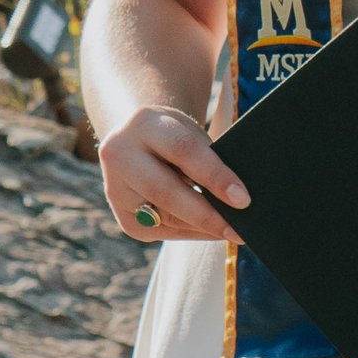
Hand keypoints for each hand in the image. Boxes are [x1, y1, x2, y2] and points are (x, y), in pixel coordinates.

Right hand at [99, 104, 246, 244]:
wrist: (135, 140)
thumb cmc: (175, 136)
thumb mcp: (189, 132)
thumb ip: (207, 159)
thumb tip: (237, 199)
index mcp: (144, 124)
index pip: (183, 150)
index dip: (214, 176)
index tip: (242, 199)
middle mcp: (120, 155)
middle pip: (165, 191)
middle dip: (206, 214)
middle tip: (239, 230)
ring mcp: (115, 188)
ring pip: (162, 216)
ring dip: (201, 229)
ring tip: (232, 232)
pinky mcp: (122, 216)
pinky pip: (160, 230)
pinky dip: (189, 233)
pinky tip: (210, 232)